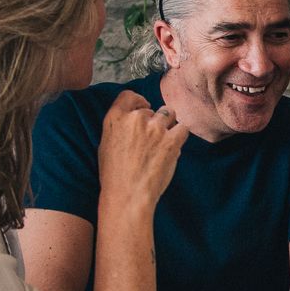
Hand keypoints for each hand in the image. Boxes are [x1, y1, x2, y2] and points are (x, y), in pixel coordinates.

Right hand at [98, 91, 186, 211]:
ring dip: (168, 124)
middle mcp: (135, 119)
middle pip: (152, 109)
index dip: (139, 101)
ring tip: (164, 141)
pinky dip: (180, 135)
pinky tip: (174, 146)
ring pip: (168, 114)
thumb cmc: (115, 175)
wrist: (128, 194)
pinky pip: (183, 128)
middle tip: (152, 139)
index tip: (144, 107)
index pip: (129, 95)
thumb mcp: (106, 144)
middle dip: (154, 120)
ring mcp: (155, 128)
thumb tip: (136, 120)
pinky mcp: (172, 140)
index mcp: (115, 118)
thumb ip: (120, 127)